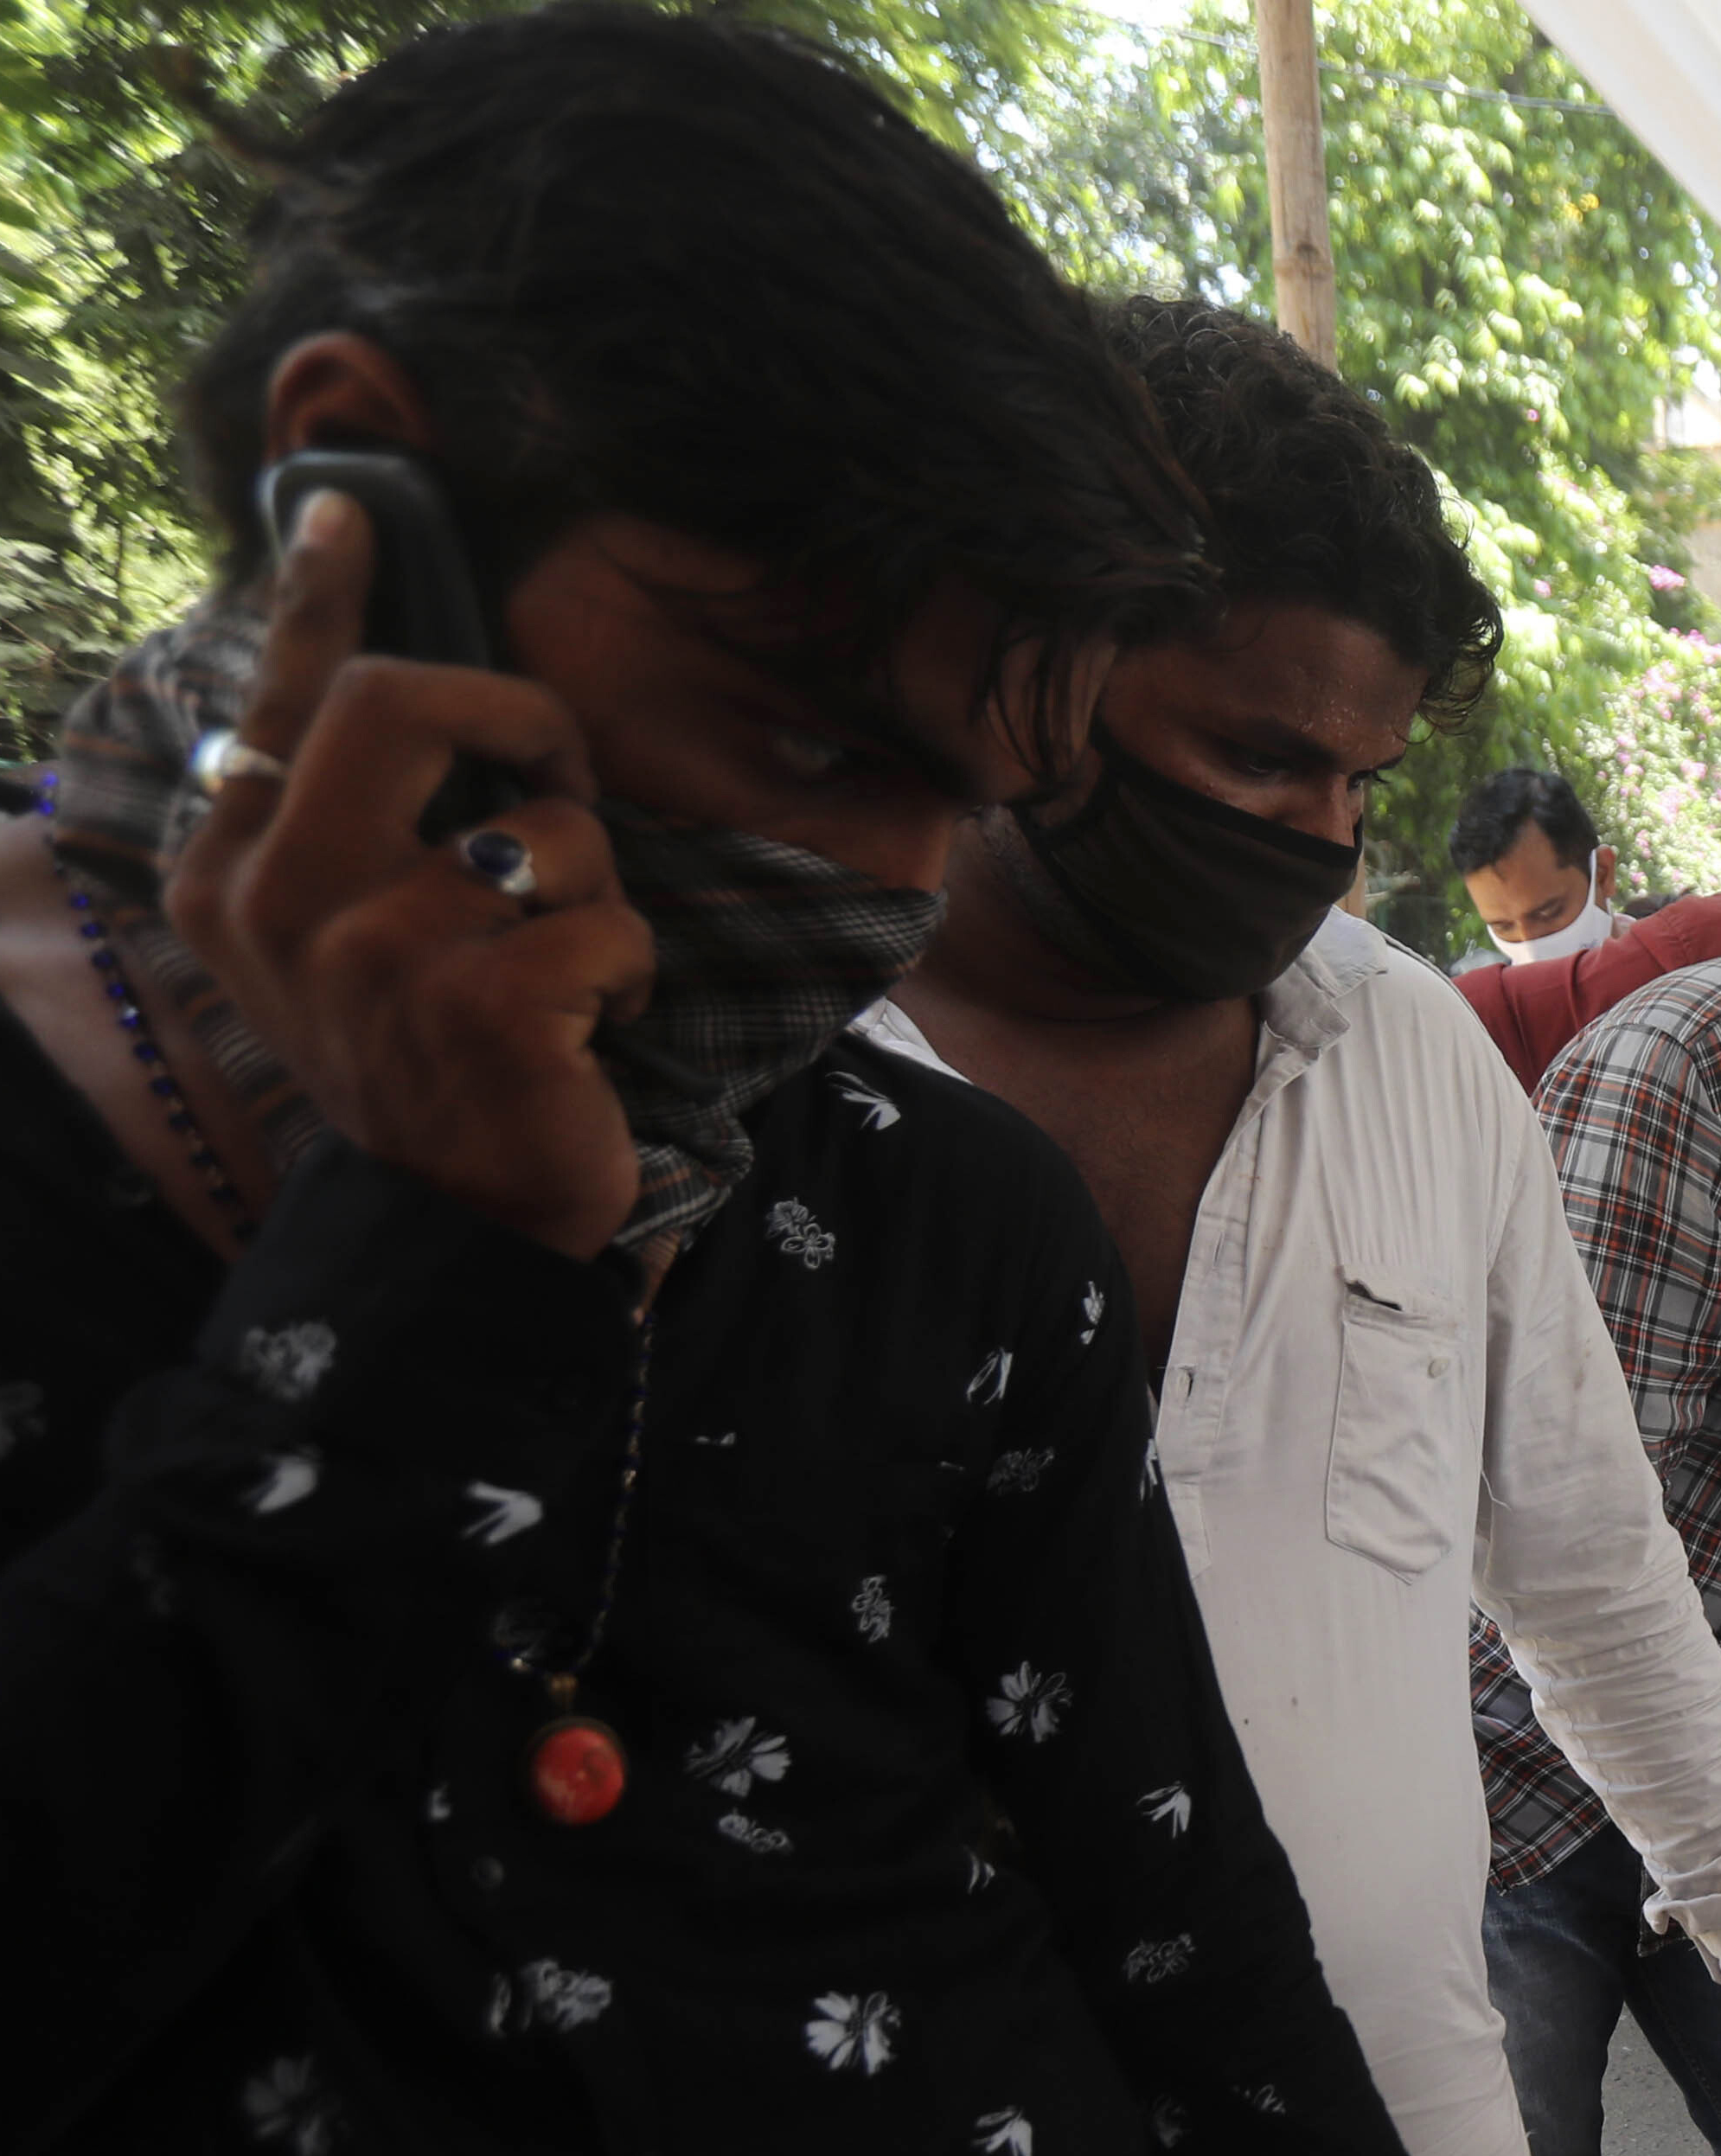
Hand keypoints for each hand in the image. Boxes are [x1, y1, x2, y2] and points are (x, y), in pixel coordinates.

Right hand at [162, 487, 654, 1260]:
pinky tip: (596, 1033)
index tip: (346, 508)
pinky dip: (632, 972)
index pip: (280, 698)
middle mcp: (280, 899)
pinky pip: (607, 922)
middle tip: (561, 786)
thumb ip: (347, 822)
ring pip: (542, 826)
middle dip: (521, 715)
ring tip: (569, 968)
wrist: (467, 1227)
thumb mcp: (351, 938)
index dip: (324, 595)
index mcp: (232, 872)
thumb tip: (376, 669)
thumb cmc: (431, 1063)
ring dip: (596, 886)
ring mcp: (375, 953)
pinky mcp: (480, 1008)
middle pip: (400, 699)